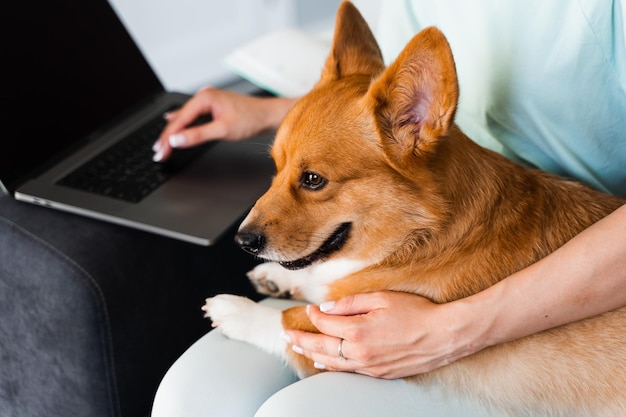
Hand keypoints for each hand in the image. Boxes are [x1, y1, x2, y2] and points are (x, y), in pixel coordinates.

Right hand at [152, 87, 295, 160]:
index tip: (160, 152)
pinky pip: (192, 116)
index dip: (168, 138)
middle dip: (168, 137)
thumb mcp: (223, 130)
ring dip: (174, 132)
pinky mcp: (213, 106)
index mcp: (204, 98)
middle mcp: (204, 96)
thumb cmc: (252, 119)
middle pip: (179, 119)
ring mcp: (208, 100)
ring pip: (185, 118)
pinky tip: (173, 122)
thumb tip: (177, 140)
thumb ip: (198, 135)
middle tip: (158, 153)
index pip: (179, 121)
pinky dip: (183, 124)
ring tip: (162, 145)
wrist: (269, 115)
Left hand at [283, 291, 481, 378]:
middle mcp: (359, 352)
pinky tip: (324, 362)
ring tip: (298, 348)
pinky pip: (349, 371)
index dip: (314, 316)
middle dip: (301, 340)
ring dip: (312, 354)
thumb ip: (350, 303)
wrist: (444, 335)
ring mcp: (369, 366)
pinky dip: (332, 366)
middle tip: (286, 336)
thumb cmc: (416, 312)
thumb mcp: (381, 298)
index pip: (325, 324)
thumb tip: (326, 308)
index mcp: (358, 331)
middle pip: (321, 346)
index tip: (308, 308)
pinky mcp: (379, 373)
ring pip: (332, 363)